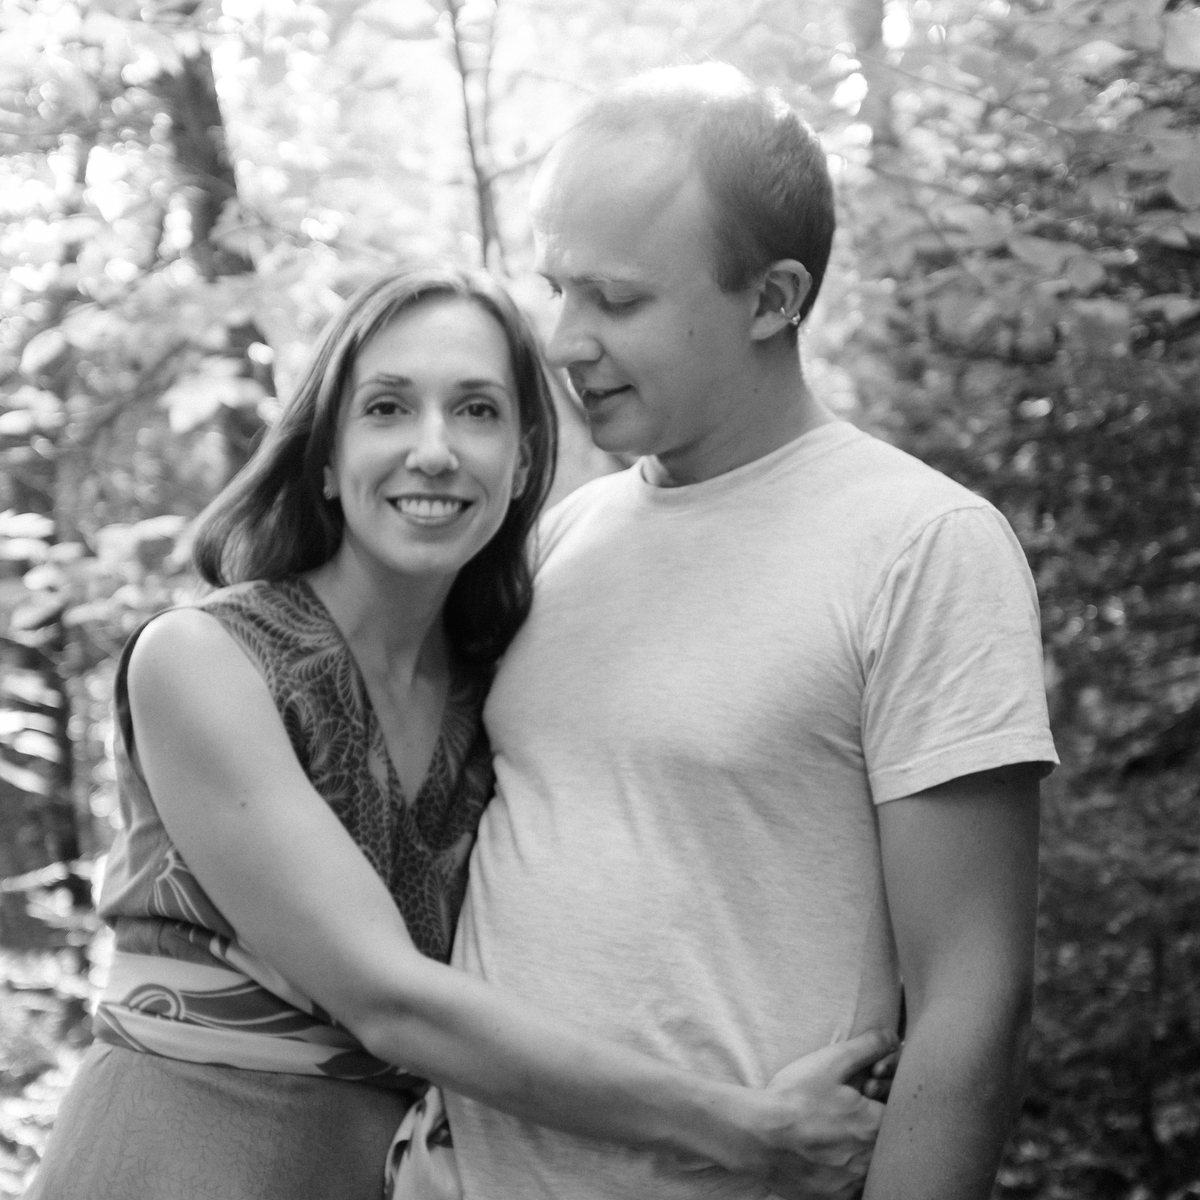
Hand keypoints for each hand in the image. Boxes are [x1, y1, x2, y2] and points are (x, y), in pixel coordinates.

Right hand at [749, 1030, 896, 1199]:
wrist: (758, 1136)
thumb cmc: (795, 1098)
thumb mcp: (831, 1062)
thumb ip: (867, 1047)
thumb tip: (894, 1037)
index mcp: (876, 1126)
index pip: (900, 1112)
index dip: (883, 1099)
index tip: (866, 1093)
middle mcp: (871, 1160)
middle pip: (887, 1142)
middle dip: (873, 1126)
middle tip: (845, 1115)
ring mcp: (854, 1184)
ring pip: (871, 1167)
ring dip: (861, 1152)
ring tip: (834, 1136)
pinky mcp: (836, 1199)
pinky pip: (852, 1188)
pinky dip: (845, 1173)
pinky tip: (826, 1158)